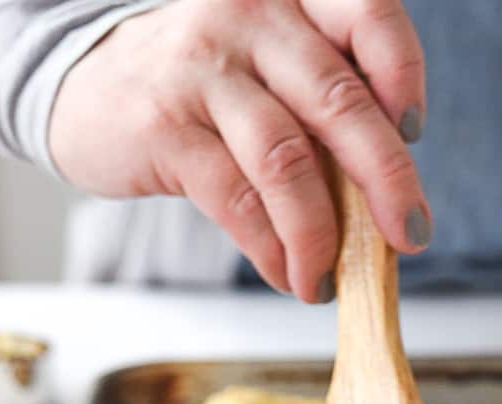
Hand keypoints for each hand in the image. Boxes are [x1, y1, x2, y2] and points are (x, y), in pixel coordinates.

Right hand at [49, 0, 430, 302]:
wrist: (86, 89)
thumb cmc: (201, 87)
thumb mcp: (266, 66)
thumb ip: (322, 105)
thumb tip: (388, 197)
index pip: (369, 14)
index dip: (403, 73)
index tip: (414, 132)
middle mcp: (249, 15)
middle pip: (340, 101)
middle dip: (387, 181)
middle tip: (410, 237)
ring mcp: (202, 69)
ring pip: (288, 162)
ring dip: (319, 236)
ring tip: (326, 279)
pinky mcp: (166, 128)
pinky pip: (238, 201)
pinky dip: (272, 250)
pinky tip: (286, 273)